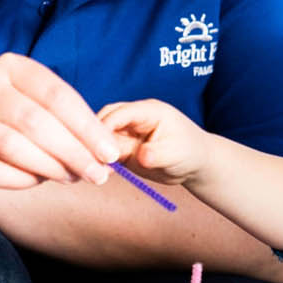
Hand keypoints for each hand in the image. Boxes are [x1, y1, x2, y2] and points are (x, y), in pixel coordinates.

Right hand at [0, 52, 116, 188]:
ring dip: (48, 167)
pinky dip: (17, 179)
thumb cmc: (8, 120)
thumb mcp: (36, 106)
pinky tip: (35, 182)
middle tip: (96, 175)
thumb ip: (68, 124)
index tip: (110, 153)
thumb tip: (107, 152)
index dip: (88, 127)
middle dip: (73, 152)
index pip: (57, 95)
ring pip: (11, 145)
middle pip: (36, 121)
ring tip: (70, 178)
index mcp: (11, 67)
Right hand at [98, 99, 213, 185]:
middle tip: (87, 157)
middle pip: (105, 120)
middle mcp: (134, 119)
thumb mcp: (176, 153)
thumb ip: (157, 154)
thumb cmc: (190, 153)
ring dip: (94, 149)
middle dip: (94, 137)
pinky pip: (105, 151)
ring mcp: (127, 133)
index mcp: (148, 111)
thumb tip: (140, 157)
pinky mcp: (122, 148)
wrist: (194, 165)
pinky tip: (96, 171)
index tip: (94, 143)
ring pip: (101, 136)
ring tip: (90, 167)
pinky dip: (99, 160)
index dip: (105, 126)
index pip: (120, 113)